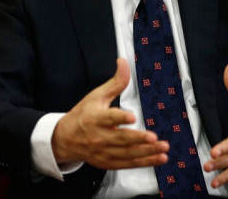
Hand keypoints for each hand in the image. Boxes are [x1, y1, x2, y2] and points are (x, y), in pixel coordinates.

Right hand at [51, 58, 168, 168]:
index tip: (132, 116)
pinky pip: (127, 164)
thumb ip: (115, 82)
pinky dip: (144, 162)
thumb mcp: (97, 95)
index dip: (120, 118)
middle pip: (120, 139)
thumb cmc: (83, 115)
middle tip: (154, 138)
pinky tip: (158, 158)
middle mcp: (99, 137)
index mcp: (95, 118)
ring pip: (127, 154)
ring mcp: (103, 152)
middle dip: (138, 139)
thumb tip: (123, 62)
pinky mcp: (107, 162)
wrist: (65, 139)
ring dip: (146, 153)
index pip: (108, 117)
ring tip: (162, 149)